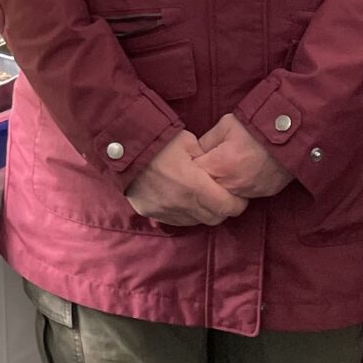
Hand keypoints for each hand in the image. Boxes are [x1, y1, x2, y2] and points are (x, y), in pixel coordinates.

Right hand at [123, 130, 246, 226]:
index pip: (228, 207)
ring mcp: (166, 211)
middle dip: (222, 208)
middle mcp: (182, 204)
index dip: (238, 203)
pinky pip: (177, 220)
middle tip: (222, 195)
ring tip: (201, 196)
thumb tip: (217, 167)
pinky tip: (182, 199)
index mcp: (195, 186)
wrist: (124, 149)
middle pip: (214, 218)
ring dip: (203, 212)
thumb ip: (206, 158)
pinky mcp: (152, 213)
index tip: (239, 195)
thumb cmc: (158, 142)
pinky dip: (185, 213)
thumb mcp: (188, 141)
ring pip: (196, 221)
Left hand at [197, 113, 291, 200]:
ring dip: (220, 187)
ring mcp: (247, 192)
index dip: (190, 167)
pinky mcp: (261, 194)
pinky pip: (242, 196)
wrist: (290, 135)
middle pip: (206, 190)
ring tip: (224, 170)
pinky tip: (239, 174)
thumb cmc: (257, 127)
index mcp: (219, 165)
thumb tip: (194, 151)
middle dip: (203, 180)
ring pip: (224, 197)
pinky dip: (238, 188)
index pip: (192, 174)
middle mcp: (231, 184)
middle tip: (206, 166)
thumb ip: (206, 140)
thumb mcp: (226, 125)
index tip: (190, 160)